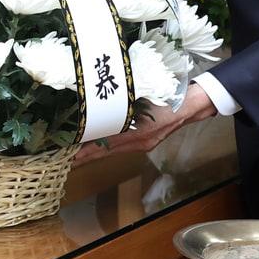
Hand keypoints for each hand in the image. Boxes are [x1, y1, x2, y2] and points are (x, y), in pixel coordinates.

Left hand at [73, 83, 217, 164]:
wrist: (189, 105)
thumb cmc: (167, 98)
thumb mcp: (142, 101)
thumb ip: (123, 108)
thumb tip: (100, 111)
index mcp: (138, 133)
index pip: (106, 145)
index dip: (88, 151)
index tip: (73, 155)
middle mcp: (139, 141)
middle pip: (108, 151)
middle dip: (88, 157)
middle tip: (69, 160)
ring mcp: (143, 143)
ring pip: (114, 150)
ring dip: (96, 153)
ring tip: (77, 156)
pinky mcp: (146, 142)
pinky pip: (122, 147)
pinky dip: (108, 148)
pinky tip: (98, 147)